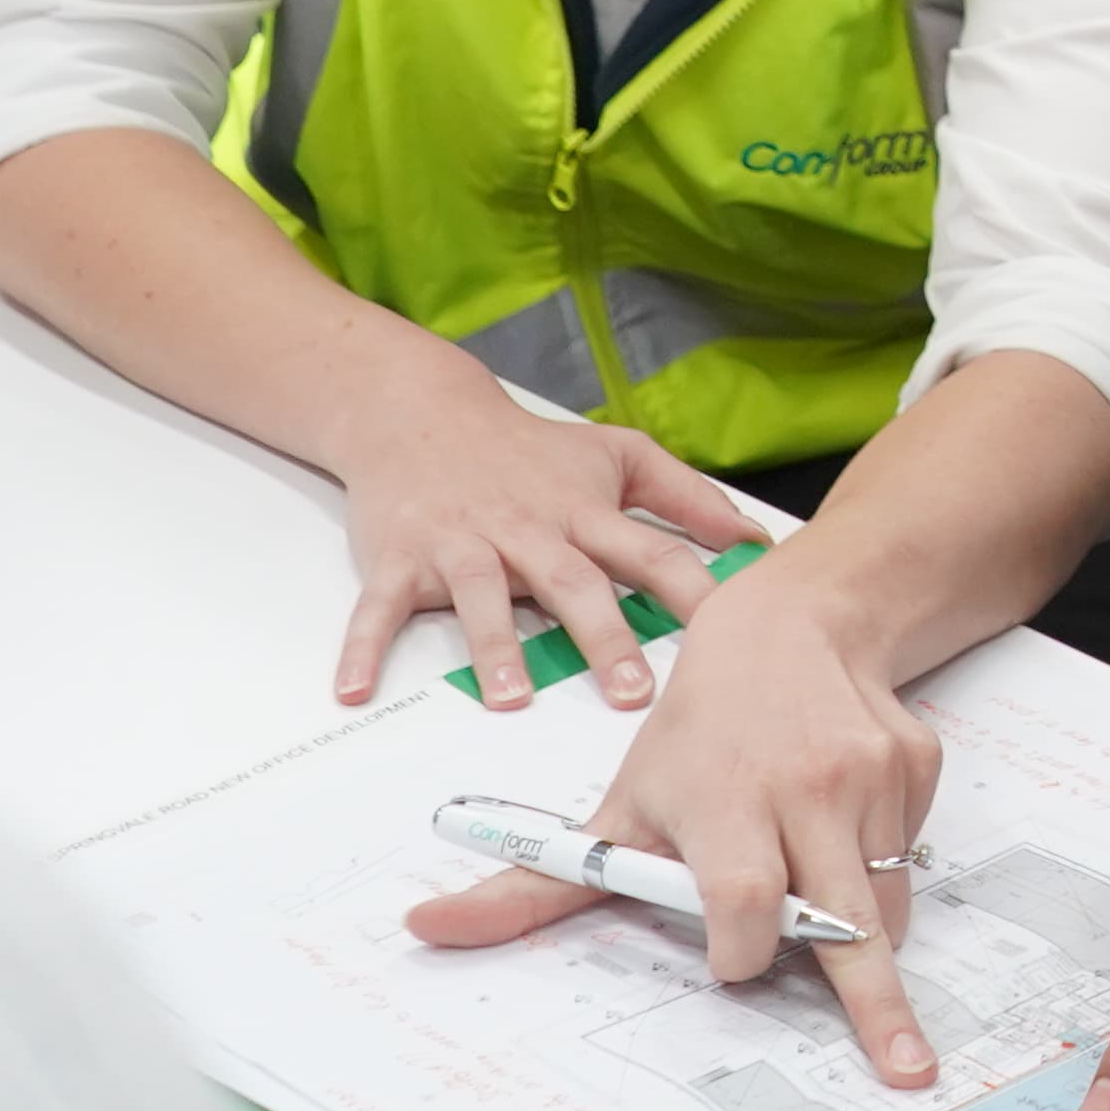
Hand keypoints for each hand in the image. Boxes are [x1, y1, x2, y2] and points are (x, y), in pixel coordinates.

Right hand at [324, 380, 760, 712]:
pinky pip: (379, 608)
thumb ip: (688, 496)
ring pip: (480, 597)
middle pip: (572, 583)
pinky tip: (354, 688)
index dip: (693, 590)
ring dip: (493, 647)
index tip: (731, 631)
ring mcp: (460, 544)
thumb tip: (755, 540)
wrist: (421, 411)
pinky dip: (363, 647)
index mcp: (582, 514)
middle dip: (603, 637)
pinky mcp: (399, 557)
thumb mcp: (617, 456)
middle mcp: (527, 531)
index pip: (651, 554)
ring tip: (510, 699)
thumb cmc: (528, 449)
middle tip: (631, 694)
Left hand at [405, 559, 957, 1084]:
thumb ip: (529, 884)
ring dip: (860, 930)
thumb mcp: (612, 807)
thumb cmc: (694, 733)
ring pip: (882, 903)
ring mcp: (869, 774)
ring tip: (827, 895)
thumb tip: (423, 930)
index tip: (730, 958)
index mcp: (723, 799)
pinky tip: (845, 823)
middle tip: (909, 1073)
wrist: (788, 624)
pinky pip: (909, 856)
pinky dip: (882, 867)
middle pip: (844, 921)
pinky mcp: (916, 765)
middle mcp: (804, 785)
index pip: (744, 899)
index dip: (740, 946)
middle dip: (876, 1005)